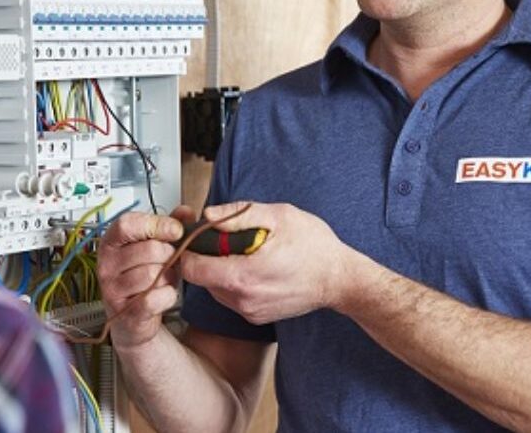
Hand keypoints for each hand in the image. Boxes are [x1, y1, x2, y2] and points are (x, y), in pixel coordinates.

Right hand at [97, 208, 190, 349]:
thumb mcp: (156, 244)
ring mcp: (112, 289)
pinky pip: (154, 298)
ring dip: (167, 276)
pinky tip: (164, 294)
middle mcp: (107, 264)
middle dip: (168, 254)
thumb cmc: (144, 275)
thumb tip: (185, 212)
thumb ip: (170, 225)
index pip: (127, 224)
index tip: (176, 230)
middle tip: (169, 260)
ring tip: (165, 278)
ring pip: (152, 274)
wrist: (134, 316)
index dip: (155, 224)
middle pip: (148, 249)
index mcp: (111, 241)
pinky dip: (167, 296)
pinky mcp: (125, 312)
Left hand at [179, 201, 355, 324]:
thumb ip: (239, 214)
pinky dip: (235, 281)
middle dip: (207, 257)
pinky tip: (255, 266)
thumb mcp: (279, 216)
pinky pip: (231, 297)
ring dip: (221, 269)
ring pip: (215, 288)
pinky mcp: (256, 317)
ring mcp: (249, 311)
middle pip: (201, 279)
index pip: (192, 269)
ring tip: (245, 252)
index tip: (199, 235)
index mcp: (242, 276)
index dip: (190, 249)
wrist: (340, 279)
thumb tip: (209, 214)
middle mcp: (242, 300)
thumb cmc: (314, 246)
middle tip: (226, 238)